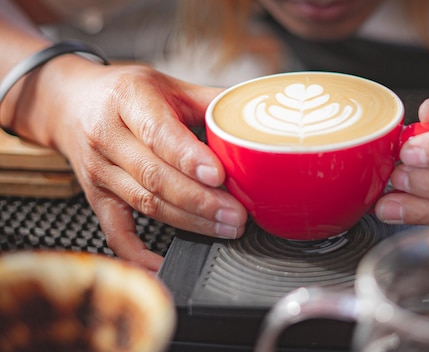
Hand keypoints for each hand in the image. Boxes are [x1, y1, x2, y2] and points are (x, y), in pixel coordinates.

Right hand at [13, 58, 246, 271]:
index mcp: (128, 99)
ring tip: (225, 228)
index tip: (219, 175)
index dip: (188, 157)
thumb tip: (254, 118)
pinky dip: (138, 255)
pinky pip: (115, 233)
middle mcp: (107, 136)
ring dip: (188, 222)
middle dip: (201, 200)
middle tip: (237, 214)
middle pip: (155, 176)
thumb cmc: (127, 94)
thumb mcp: (168, 84)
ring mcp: (99, 171)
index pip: (158, 133)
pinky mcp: (97, 199)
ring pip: (145, 203)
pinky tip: (164, 264)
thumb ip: (210, 101)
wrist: (72, 103)